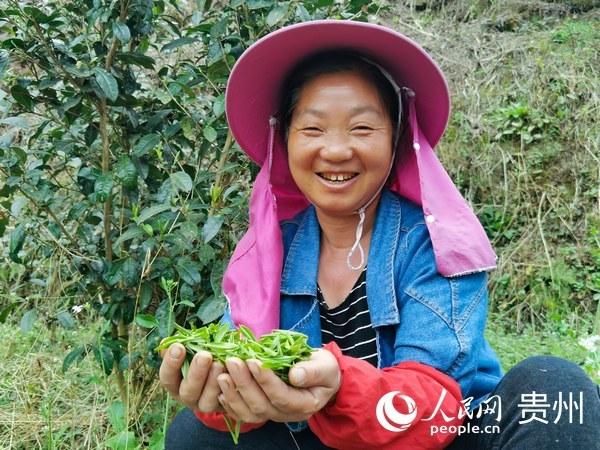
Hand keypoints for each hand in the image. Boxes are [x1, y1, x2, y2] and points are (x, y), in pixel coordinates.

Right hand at [159, 343, 226, 413]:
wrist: (225, 370)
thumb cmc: (203, 356)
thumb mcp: (192, 350)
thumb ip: (183, 345)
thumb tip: (168, 341)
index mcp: (175, 383)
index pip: (167, 377)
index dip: (171, 363)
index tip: (179, 347)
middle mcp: (188, 397)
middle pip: (187, 391)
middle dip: (196, 373)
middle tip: (204, 356)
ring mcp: (205, 404)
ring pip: (206, 401)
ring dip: (213, 382)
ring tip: (220, 364)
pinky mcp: (223, 407)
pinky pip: (226, 403)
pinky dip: (230, 389)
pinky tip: (233, 375)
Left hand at [216, 349, 340, 422]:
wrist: (321, 377)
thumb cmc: (324, 369)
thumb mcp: (326, 366)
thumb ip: (312, 371)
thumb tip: (294, 375)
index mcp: (305, 404)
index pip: (281, 396)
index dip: (266, 380)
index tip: (253, 360)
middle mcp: (287, 414)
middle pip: (262, 405)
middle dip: (245, 383)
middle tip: (233, 361)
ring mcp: (273, 415)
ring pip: (249, 413)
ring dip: (233, 393)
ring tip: (222, 373)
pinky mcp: (263, 410)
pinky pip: (243, 413)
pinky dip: (230, 402)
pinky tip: (221, 387)